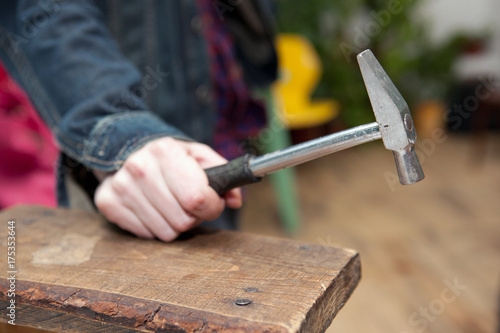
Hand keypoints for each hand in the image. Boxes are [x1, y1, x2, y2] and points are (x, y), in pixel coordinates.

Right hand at [94, 137, 241, 241]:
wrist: (130, 149)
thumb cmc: (172, 157)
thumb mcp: (200, 156)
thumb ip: (223, 175)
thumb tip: (234, 200)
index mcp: (165, 151)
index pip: (197, 198)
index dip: (212, 206)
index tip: (212, 202)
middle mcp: (139, 167)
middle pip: (182, 220)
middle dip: (193, 216)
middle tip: (189, 203)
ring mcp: (121, 186)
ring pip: (165, 232)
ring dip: (174, 223)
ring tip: (170, 204)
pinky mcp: (107, 202)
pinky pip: (145, 234)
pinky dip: (153, 226)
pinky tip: (152, 208)